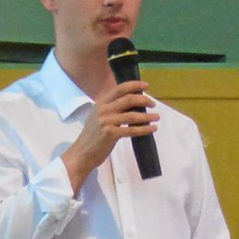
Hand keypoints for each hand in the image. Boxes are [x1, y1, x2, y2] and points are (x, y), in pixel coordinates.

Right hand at [60, 80, 158, 194]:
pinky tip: (152, 129)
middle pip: (129, 99)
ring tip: (157, 117)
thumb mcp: (98, 117)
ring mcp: (106, 121)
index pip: (120, 88)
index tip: (146, 86)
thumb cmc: (92, 136)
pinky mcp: (110, 134)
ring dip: (148, 116)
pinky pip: (132, 130)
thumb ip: (111, 108)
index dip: (135, 85)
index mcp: (100, 102)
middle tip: (153, 104)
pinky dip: (145, 129)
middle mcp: (103, 109)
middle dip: (144, 100)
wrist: (82, 153)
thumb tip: (131, 102)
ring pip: (133, 115)